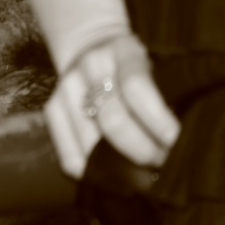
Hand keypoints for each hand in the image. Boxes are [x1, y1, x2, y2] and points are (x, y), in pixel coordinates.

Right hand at [44, 30, 181, 179]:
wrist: (92, 46)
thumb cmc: (132, 65)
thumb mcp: (149, 65)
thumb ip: (156, 96)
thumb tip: (171, 144)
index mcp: (122, 50)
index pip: (136, 87)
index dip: (156, 119)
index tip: (172, 140)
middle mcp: (91, 66)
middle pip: (113, 120)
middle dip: (141, 149)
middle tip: (159, 161)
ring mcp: (67, 87)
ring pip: (91, 144)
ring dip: (120, 168)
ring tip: (140, 174)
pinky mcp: (51, 109)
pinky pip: (69, 156)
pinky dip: (92, 174)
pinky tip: (112, 177)